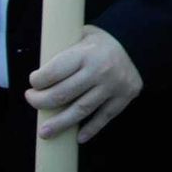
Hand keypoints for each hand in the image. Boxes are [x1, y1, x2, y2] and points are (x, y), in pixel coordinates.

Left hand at [25, 26, 142, 143]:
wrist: (139, 42)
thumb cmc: (102, 41)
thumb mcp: (83, 35)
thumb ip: (64, 49)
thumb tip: (41, 71)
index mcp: (86, 52)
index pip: (54, 72)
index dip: (37, 81)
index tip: (33, 84)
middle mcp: (100, 70)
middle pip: (62, 94)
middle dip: (41, 102)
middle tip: (32, 102)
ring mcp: (113, 86)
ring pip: (80, 110)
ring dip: (60, 124)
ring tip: (44, 132)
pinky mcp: (124, 97)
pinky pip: (104, 117)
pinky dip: (91, 129)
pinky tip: (78, 137)